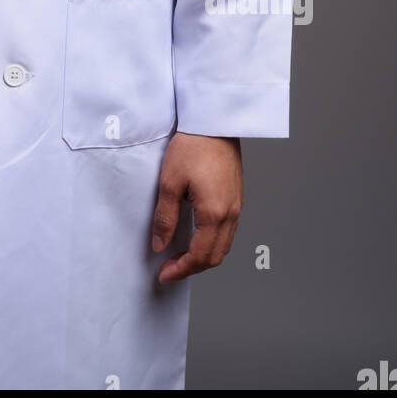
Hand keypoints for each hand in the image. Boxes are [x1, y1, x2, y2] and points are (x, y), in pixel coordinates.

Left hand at [150, 132, 242, 283]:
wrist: (214, 123)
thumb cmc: (192, 146)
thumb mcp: (170, 182)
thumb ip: (165, 218)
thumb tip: (160, 244)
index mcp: (214, 213)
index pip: (200, 256)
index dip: (181, 270)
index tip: (164, 274)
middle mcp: (230, 214)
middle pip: (215, 257)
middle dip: (192, 268)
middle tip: (170, 269)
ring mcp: (236, 207)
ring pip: (224, 246)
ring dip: (203, 257)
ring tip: (181, 256)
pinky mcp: (236, 198)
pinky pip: (227, 232)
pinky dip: (212, 243)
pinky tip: (196, 237)